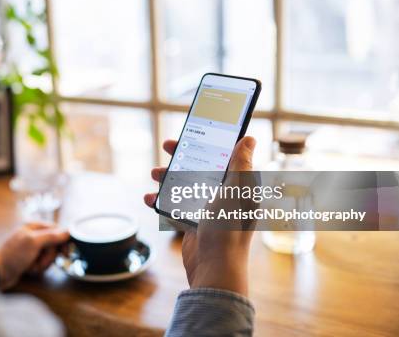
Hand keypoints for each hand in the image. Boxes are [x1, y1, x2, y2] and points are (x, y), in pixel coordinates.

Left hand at [0, 222, 68, 289]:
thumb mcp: (33, 243)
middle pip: (53, 244)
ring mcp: (31, 248)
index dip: (62, 241)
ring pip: (48, 255)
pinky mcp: (29, 259)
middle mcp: (33, 235)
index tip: (66, 253)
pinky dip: (37, 268)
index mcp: (33, 226)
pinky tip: (29, 270)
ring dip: (43, 263)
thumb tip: (68, 231)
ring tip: (32, 266)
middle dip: (49, 256)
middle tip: (41, 261)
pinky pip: (42, 262)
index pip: (56, 229)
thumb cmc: (13, 255)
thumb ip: (51, 236)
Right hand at [144, 137, 255, 295]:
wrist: (214, 267)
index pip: (223, 156)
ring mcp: (207, 209)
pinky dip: (161, 200)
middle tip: (167, 145)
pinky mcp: (193, 223)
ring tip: (154, 173)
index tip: (193, 131)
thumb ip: (241, 164)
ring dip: (168, 177)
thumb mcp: (236, 190)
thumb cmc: (229, 228)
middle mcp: (224, 195)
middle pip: (200, 168)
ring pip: (185, 185)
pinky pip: (175, 205)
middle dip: (183, 157)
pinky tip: (149, 197)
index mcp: (238, 186)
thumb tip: (249, 139)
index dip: (208, 142)